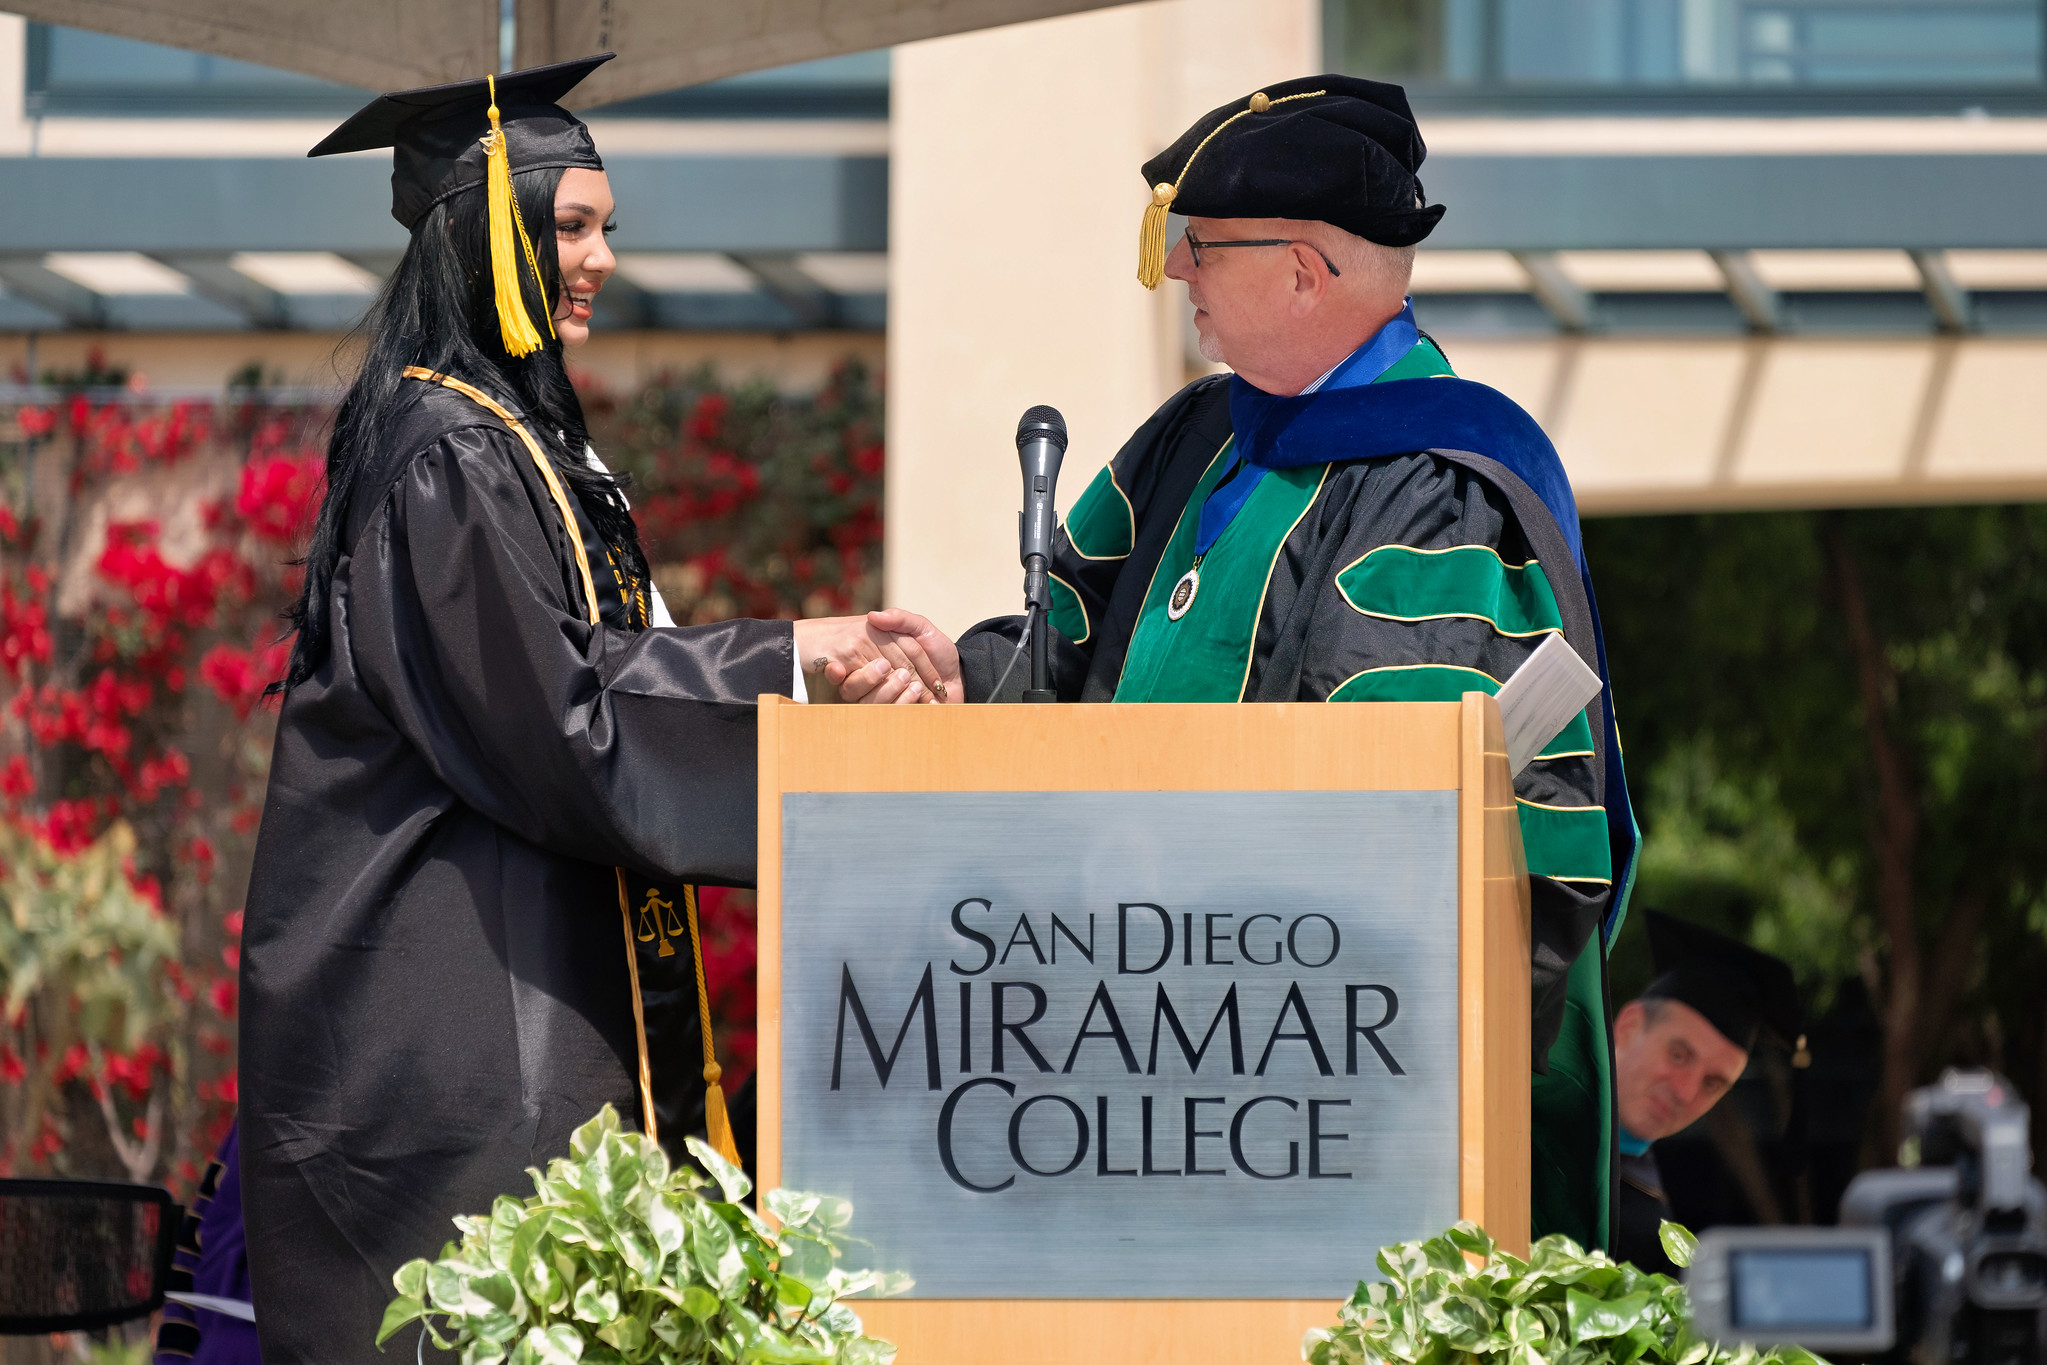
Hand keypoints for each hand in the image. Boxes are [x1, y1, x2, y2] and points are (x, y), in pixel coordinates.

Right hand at [822, 610, 961, 704]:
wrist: (962, 676)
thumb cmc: (940, 652)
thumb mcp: (922, 629)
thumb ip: (901, 619)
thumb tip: (873, 616)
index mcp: (873, 659)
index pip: (851, 665)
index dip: (839, 670)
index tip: (836, 669)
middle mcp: (873, 682)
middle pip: (853, 689)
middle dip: (871, 681)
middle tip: (899, 674)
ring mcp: (884, 700)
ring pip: (869, 704)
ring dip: (890, 693)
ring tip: (917, 687)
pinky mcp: (898, 715)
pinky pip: (889, 716)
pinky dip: (905, 705)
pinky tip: (927, 701)